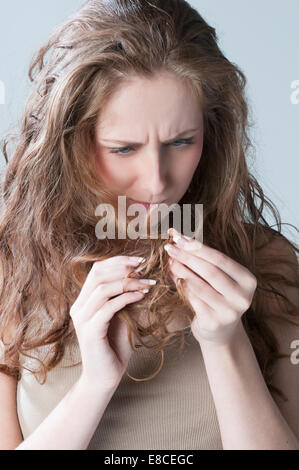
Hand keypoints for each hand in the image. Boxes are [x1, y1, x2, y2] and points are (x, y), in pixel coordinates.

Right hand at [70, 256, 155, 390]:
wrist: (105, 377)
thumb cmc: (115, 346)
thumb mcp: (121, 316)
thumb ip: (124, 297)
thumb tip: (142, 276)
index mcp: (83, 300)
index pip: (96, 270)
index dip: (117, 261)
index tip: (139, 261)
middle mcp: (79, 307)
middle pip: (97, 274)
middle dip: (123, 268)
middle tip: (144, 268)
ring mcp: (82, 319)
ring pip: (102, 289)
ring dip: (128, 283)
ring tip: (148, 283)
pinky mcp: (90, 331)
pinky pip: (108, 308)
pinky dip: (126, 298)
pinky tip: (141, 296)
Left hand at [164, 229, 256, 345]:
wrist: (220, 331)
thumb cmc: (218, 296)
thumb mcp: (220, 278)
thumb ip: (206, 261)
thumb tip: (180, 240)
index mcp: (248, 281)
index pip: (221, 259)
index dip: (199, 247)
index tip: (180, 237)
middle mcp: (243, 297)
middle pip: (210, 271)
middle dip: (187, 257)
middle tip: (170, 247)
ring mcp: (229, 312)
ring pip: (199, 285)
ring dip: (181, 270)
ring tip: (170, 260)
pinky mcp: (214, 322)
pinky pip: (193, 299)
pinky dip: (181, 286)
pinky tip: (174, 277)